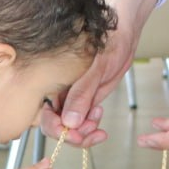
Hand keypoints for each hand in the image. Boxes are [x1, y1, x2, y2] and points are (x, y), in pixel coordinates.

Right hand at [43, 0, 156, 147]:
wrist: (123, 32)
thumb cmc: (107, 41)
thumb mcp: (96, 68)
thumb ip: (82, 94)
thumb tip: (69, 122)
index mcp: (54, 84)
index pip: (46, 117)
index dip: (58, 130)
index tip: (74, 133)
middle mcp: (60, 94)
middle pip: (57, 127)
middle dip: (73, 135)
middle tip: (93, 133)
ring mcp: (73, 99)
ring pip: (71, 127)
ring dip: (84, 132)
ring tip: (98, 125)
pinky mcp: (85, 100)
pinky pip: (83, 121)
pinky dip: (91, 124)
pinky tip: (99, 114)